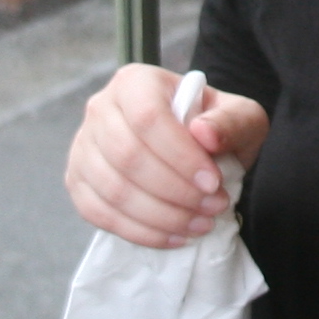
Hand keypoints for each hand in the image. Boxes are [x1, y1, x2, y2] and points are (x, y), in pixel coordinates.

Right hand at [66, 64, 270, 250]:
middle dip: (175, 191)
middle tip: (213, 207)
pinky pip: (98, 213)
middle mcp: (100, 108)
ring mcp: (83, 146)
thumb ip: (231, 122)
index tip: (214, 183)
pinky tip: (174, 236)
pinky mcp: (78, 181)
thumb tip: (204, 134)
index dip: (180, 156)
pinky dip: (139, 232)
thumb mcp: (240, 117)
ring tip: (200, 224)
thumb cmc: (215, 128)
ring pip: (113, 189)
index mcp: (136, 82)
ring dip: (161, 216)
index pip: (148, 117)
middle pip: (127, 156)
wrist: (193, 150)